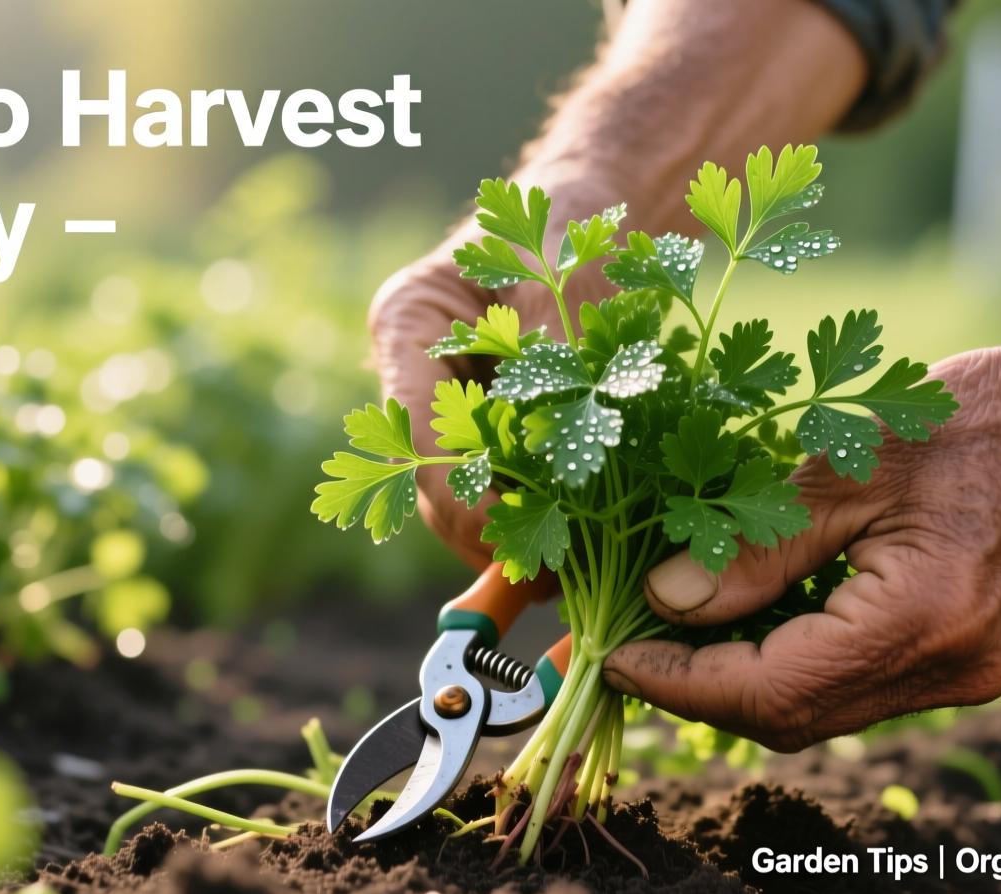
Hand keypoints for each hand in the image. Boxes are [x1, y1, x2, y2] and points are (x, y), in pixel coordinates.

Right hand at [368, 238, 611, 571]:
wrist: (592, 211)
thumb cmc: (572, 225)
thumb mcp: (567, 277)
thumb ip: (554, 355)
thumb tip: (553, 451)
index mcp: (408, 325)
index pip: (415, 435)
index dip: (463, 498)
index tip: (515, 541)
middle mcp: (416, 374)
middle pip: (433, 479)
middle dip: (488, 532)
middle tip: (552, 576)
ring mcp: (448, 406)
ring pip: (466, 495)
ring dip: (515, 534)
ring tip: (573, 572)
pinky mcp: (490, 431)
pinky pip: (504, 486)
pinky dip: (540, 514)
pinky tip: (585, 542)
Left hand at [600, 337, 1000, 750]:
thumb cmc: (970, 418)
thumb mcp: (846, 462)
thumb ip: (756, 544)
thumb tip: (665, 601)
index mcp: (921, 622)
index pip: (769, 693)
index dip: (681, 683)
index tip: (613, 653)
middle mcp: (948, 671)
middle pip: (792, 718)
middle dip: (701, 688)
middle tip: (632, 639)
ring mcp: (963, 677)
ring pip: (821, 711)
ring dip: (742, 680)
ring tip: (675, 624)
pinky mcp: (964, 663)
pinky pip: (855, 686)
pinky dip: (791, 662)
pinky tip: (747, 616)